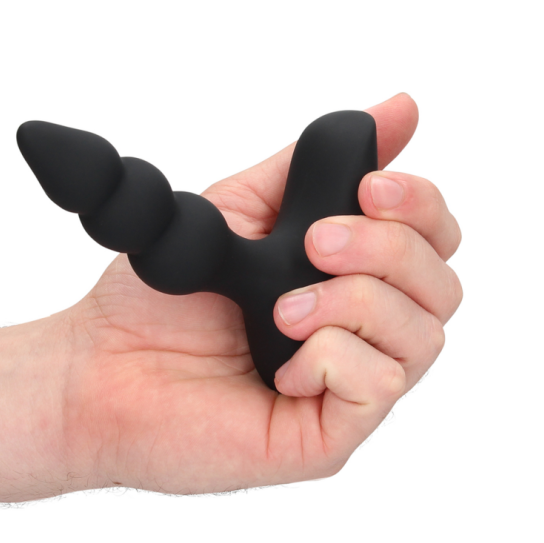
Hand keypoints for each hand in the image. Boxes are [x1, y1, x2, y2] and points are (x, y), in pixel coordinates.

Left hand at [59, 93, 461, 493]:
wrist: (102, 367)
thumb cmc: (166, 295)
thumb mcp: (243, 209)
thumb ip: (315, 164)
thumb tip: (402, 109)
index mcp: (349, 278)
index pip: (433, 240)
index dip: (421, 206)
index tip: (369, 188)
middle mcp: (362, 332)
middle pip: (441, 286)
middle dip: (386, 249)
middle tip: (313, 243)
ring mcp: (350, 386)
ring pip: (422, 336)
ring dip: (354, 302)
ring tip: (282, 308)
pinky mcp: (330, 434)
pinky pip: (380, 386)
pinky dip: (334, 359)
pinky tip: (280, 366)